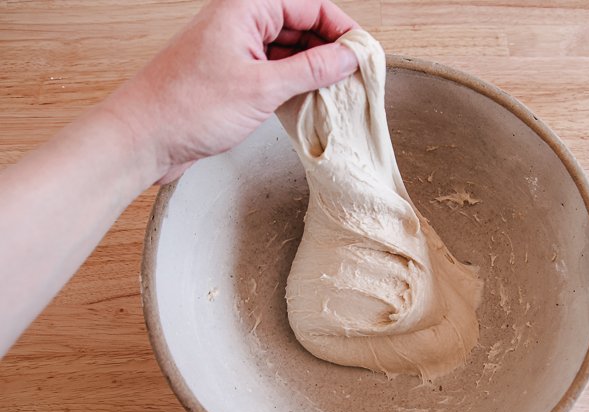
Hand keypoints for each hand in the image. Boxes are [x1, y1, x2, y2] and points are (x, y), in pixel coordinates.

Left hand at [102, 0, 358, 185]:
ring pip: (288, 51)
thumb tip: (349, 57)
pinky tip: (310, 102)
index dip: (342, 28)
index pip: (309, 6)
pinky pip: (273, 72)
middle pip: (300, 26)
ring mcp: (234, 50)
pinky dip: (294, 84)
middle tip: (356, 78)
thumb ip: (311, 69)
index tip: (364, 54)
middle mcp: (240, 24)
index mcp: (245, 9)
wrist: (142, 139)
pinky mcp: (231, 77)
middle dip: (330, 50)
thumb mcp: (262, 87)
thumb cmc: (187, 107)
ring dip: (313, 70)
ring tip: (337, 94)